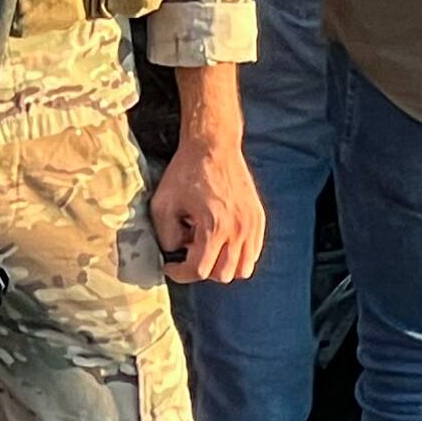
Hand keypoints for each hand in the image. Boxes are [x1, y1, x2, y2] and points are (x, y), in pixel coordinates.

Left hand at [150, 131, 264, 283]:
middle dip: (202, 269)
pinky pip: (253, 252)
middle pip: (223, 275)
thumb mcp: (163, 204)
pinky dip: (238, 255)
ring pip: (243, 269)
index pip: (200, 271)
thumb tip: (177, 252)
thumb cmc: (186, 171)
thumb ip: (166, 236)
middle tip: (189, 250)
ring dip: (223, 265)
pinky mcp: (258, 218)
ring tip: (208, 246)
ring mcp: (252, 225)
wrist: (213, 145)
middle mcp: (238, 229)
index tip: (171, 266)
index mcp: (214, 226)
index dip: (180, 273)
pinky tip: (222, 239)